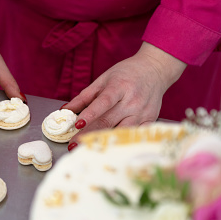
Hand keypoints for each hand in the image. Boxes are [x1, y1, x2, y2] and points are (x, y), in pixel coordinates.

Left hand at [64, 42, 186, 149]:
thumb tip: (66, 110)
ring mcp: (142, 112)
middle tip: (73, 145)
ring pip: (120, 131)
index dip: (90, 114)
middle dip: (89, 134)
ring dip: (103, 141)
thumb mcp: (104, 79)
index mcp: (119, 87)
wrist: (154, 70)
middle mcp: (132, 101)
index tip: (77, 125)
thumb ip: (85, 96)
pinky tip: (108, 149)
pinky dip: (120, 142)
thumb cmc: (126, 74)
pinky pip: (133, 135)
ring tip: (87, 148)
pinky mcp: (150, 120)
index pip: (103, 102)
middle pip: (109, 121)